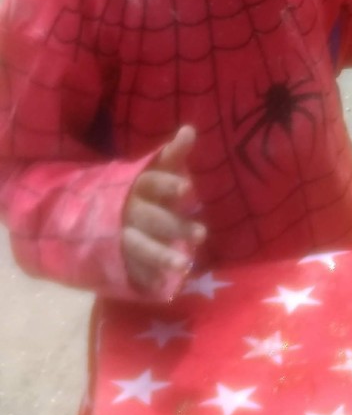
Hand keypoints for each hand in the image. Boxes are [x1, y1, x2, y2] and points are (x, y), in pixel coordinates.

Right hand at [121, 127, 205, 296]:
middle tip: (202, 235)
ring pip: (138, 246)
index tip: (187, 188)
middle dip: (174, 227)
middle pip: (150, 219)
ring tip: (185, 265)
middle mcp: (126, 211)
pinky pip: (129, 269)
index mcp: (134, 186)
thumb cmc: (135, 190)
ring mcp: (118, 237)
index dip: (166, 184)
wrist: (85, 215)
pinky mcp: (114, 259)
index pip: (150, 182)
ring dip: (160, 256)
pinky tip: (163, 285)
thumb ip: (172, 155)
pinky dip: (145, 277)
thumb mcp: (151, 172)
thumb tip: (190, 129)